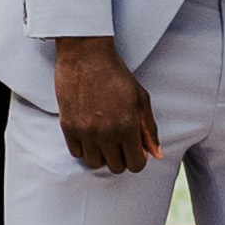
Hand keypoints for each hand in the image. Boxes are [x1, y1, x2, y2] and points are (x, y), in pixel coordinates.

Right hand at [51, 37, 161, 176]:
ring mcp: (85, 132)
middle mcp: (106, 133)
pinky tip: (89, 133)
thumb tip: (156, 154)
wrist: (86, 56)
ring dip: (101, 155)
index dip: (137, 159)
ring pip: (95, 163)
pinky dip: (84, 147)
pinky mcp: (68, 127)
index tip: (134, 149)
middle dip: (121, 158)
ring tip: (104, 138)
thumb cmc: (116, 74)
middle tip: (119, 142)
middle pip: (116, 167)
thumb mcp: (140, 98)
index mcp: (127, 126)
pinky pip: (77, 153)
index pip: (135, 165)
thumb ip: (149, 129)